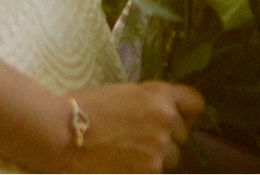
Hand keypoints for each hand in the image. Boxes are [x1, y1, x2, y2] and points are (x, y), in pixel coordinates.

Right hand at [64, 82, 203, 172]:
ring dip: (155, 158)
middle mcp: (166, 119)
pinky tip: (122, 165)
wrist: (64, 133)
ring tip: (128, 154)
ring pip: (171, 158)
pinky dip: (142, 171)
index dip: (186, 113)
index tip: (175, 119)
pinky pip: (156, 172)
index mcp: (160, 95)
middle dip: (165, 138)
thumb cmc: (87, 108)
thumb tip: (168, 115)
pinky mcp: (149, 171)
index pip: (196, 104)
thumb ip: (151, 103)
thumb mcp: (126, 93)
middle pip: (183, 135)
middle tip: (138, 140)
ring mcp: (158, 148)